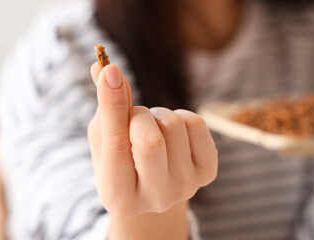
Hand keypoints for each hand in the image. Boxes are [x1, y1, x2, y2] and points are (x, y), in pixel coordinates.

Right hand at [87, 63, 217, 217]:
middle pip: (151, 141)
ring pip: (173, 125)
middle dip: (138, 115)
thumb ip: (105, 108)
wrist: (154, 186)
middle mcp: (155, 199)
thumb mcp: (104, 138)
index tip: (110, 70)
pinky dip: (181, 117)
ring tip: (152, 129)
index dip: (112, 105)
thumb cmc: (121, 159)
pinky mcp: (208, 172)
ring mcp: (185, 187)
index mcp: (118, 197)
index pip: (115, 146)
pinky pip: (197, 124)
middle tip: (134, 119)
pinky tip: (173, 134)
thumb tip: (104, 68)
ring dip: (158, 115)